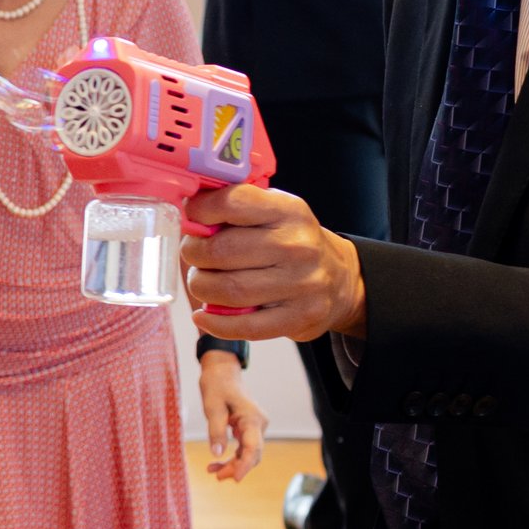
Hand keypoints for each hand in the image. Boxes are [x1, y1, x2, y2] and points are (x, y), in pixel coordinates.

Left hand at [181, 185, 365, 341]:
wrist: (340, 279)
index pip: (233, 202)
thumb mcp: (274, 212)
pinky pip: (244, 326)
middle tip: (193, 255)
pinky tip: (205, 315)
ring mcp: (301, 284)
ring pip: (228, 290)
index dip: (201, 210)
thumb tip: (188, 210)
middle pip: (221, 251)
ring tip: (202, 282)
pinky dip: (215, 322)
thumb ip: (235, 208)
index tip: (191, 216)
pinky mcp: (299, 318)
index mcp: (289, 211)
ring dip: (202, 287)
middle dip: (194, 254)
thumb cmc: (292, 242)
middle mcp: (298, 246)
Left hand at [195, 351, 266, 479]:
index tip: (235, 479)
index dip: (245, 465)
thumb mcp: (212, 407)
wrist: (222, 372)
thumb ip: (216, 430)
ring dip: (233, 464)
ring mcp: (255, 426)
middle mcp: (258, 424)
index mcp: (252, 418)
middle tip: (216, 477)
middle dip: (236, 468)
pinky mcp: (248, 428)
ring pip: (248, 453)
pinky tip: (218, 463)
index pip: (253, 448)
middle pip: (253, 454)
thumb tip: (217, 453)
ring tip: (213, 472)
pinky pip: (244, 447)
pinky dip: (233, 456)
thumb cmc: (217, 386)